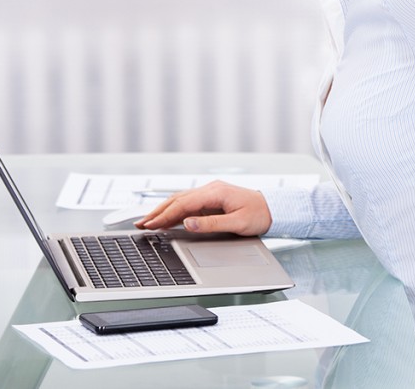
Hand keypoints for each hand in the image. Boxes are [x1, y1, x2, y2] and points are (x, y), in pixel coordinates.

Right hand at [134, 180, 271, 236]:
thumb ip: (211, 224)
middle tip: (141, 223)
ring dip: (163, 210)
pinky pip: (188, 203)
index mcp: (216, 192)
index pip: (183, 203)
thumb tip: (187, 223)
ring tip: (147, 221)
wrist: (273, 208)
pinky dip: (174, 211)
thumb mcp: (237, 223)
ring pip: (180, 200)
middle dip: (157, 211)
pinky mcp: (211, 198)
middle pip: (177, 199)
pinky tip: (165, 218)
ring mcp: (210, 192)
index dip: (164, 215)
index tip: (151, 224)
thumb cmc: (258, 215)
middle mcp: (210, 189)